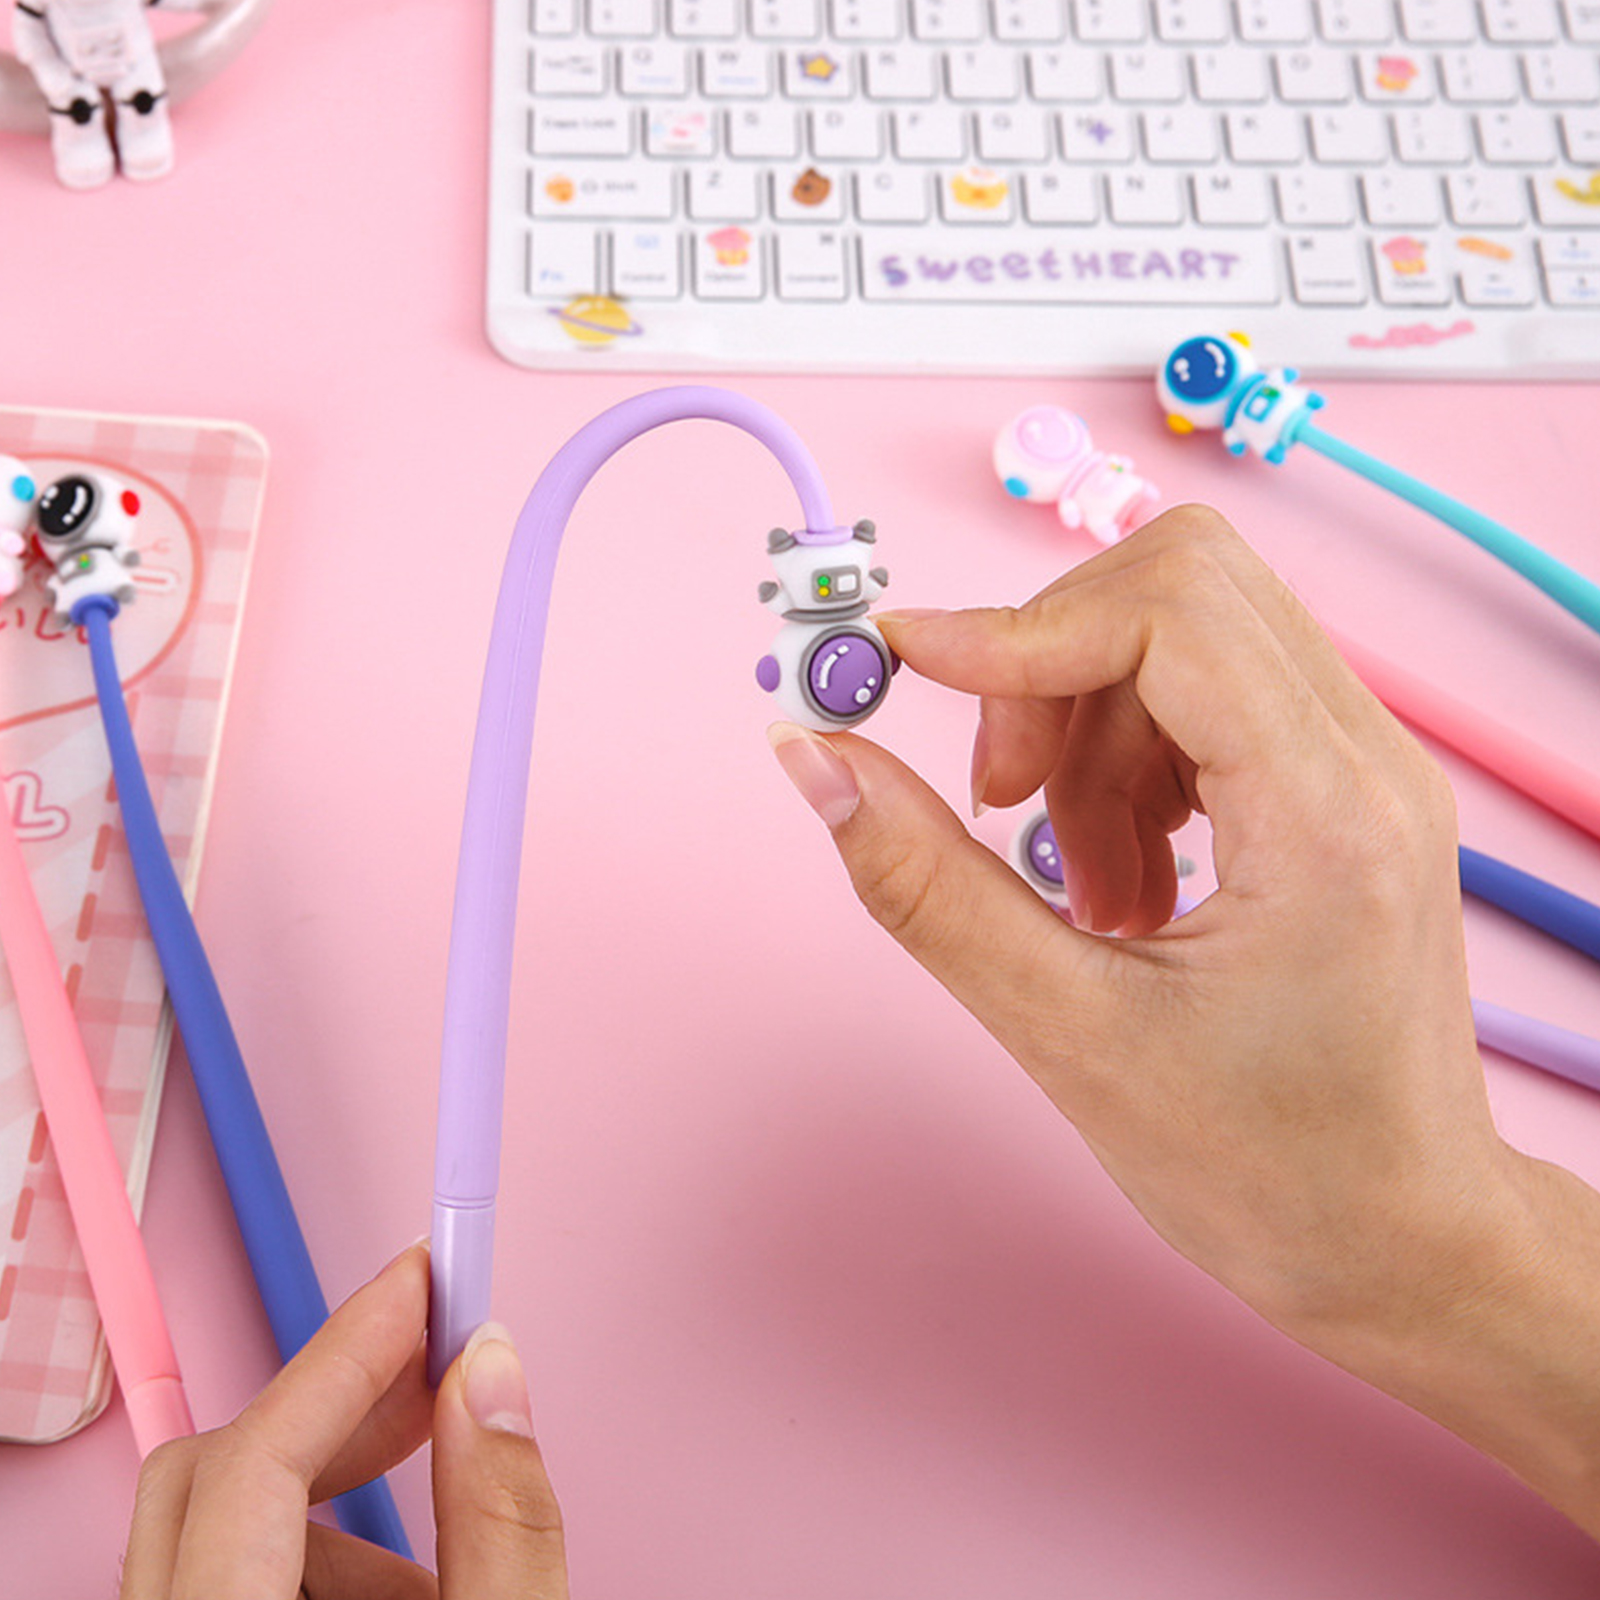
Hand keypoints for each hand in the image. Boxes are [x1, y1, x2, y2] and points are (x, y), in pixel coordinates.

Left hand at [119, 1242, 571, 1597]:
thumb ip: (499, 1521)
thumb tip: (493, 1375)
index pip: (251, 1463)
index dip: (346, 1353)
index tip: (421, 1280)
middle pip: (215, 1474)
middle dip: (346, 1410)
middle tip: (447, 1366)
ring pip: (224, 1527)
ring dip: (346, 1502)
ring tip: (451, 1550)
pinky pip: (228, 1574)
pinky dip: (323, 1558)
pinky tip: (414, 1591)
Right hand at [769, 507, 1599, 1533]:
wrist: (1400, 1244)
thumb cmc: (1267, 1173)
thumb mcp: (1069, 1035)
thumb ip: (927, 889)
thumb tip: (816, 761)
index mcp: (1330, 818)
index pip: (1173, 615)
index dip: (1017, 625)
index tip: (903, 667)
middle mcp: (1370, 760)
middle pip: (1180, 590)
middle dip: (1048, 670)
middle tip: (1001, 803)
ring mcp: (1365, 767)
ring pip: (1181, 641)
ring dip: (1083, 735)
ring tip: (1075, 889)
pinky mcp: (1338, 789)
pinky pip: (1203, 701)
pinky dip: (1123, 763)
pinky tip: (1113, 883)